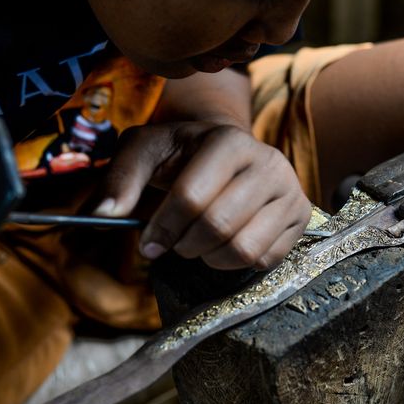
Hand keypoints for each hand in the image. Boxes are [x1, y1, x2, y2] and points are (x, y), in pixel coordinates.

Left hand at [96, 122, 311, 269]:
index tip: (148, 244)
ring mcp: (290, 190)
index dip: (163, 228)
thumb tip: (102, 214)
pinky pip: (266, 260)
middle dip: (185, 245)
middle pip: (218, 227)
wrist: (229, 154)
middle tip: (175, 244)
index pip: (192, 196)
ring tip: (199, 243)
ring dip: (210, 258)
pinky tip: (224, 245)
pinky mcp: (301, 217)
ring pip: (244, 249)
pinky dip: (236, 263)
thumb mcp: (146, 152)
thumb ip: (121, 178)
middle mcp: (268, 162)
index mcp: (228, 140)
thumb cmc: (182, 154)